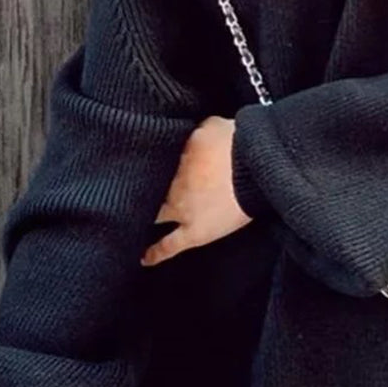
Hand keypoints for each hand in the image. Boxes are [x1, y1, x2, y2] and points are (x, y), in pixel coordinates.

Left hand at [140, 115, 251, 266]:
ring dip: (142, 218)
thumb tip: (181, 135)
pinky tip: (143, 259)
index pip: (146, 167)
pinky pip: (170, 246)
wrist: (258, 168)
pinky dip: (156, 253)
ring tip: (130, 224)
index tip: (131, 170)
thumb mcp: (207, 127)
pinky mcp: (196, 233)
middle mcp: (169, 188)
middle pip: (145, 193)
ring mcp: (180, 212)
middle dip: (137, 193)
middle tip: (128, 195)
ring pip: (153, 218)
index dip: (138, 170)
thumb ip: (189, 136)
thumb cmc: (236, 143)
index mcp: (171, 161)